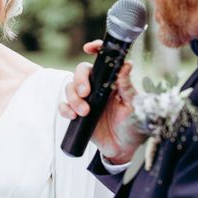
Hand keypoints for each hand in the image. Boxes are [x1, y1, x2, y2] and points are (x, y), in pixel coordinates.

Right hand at [59, 40, 142, 163]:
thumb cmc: (133, 126)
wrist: (123, 150)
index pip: (103, 60)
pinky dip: (65, 108)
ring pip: (70, 87)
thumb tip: (126, 64)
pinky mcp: (77, 112)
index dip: (95, 49)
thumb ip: (127, 86)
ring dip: (74, 98)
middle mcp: (98, 87)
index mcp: (112, 81)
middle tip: (85, 94)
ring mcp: (86, 99)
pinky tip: (73, 116)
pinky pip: (64, 105)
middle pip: (81, 71)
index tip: (88, 48)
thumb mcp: (134, 106)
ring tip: (84, 112)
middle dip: (80, 80)